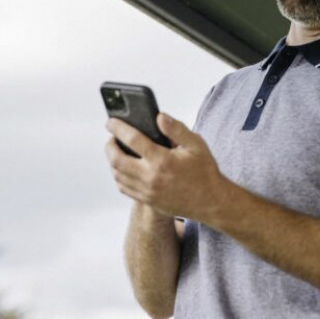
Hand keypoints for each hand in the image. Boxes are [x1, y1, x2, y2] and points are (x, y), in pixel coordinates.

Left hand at [105, 114, 223, 222]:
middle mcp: (151, 177)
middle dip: (110, 145)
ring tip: (117, 149)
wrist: (210, 201)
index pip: (133, 140)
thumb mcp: (196, 144)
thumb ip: (177, 129)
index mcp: (163, 160)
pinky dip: (119, 176)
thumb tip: (159, 117)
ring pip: (118, 175)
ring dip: (112, 160)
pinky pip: (124, 188)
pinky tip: (124, 167)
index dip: (118, 128)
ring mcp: (148, 191)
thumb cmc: (204, 171)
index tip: (111, 121)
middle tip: (112, 136)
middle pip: (117, 160)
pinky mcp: (147, 200)